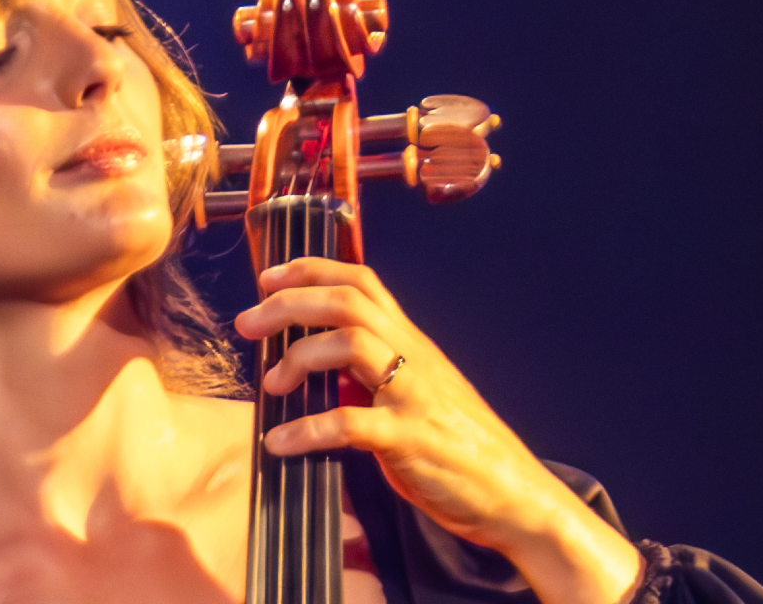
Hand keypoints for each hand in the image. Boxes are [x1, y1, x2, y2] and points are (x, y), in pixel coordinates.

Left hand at [233, 257, 642, 603]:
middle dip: (289, 304)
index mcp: (412, 343)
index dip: (311, 271)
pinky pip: (350, 424)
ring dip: (298, 357)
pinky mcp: (410, 440)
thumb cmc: (460, 446)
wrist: (514, 492)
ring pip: (350, 344)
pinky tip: (281, 443)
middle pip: (347, 302)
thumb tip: (318, 366)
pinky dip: (307, 429)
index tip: (268, 277)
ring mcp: (413, 396)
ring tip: (270, 385)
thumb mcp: (416, 394)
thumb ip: (372, 375)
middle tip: (248, 324)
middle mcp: (413, 357)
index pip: (362, 282)